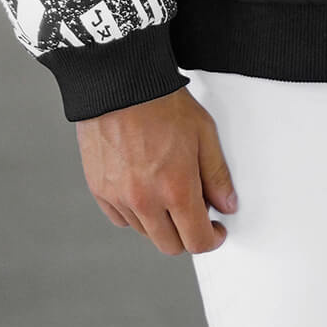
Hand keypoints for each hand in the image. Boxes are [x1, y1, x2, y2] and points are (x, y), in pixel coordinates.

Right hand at [75, 87, 238, 253]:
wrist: (120, 82)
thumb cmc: (161, 101)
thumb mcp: (203, 132)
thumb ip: (216, 174)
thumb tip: (226, 204)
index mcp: (175, 188)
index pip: (197, 240)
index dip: (212, 239)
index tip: (215, 230)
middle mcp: (145, 200)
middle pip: (170, 245)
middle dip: (187, 235)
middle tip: (194, 212)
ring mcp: (119, 197)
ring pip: (145, 231)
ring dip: (160, 222)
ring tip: (167, 190)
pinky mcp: (100, 189)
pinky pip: (121, 218)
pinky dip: (134, 212)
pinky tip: (143, 188)